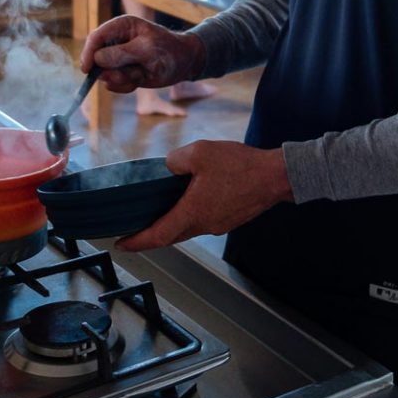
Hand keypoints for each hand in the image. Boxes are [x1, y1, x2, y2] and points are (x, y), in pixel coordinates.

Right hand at [80, 14, 204, 92]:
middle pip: (96, 59)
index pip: (96, 37)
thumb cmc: (168, 50)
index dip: (88, 53)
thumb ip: (122, 53)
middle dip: (112, 70)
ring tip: (142, 73)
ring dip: (123, 78)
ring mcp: (117, 58)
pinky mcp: (121, 72)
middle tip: (132, 73)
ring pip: (105, 75)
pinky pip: (114, 84)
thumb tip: (97, 59)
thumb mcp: (147, 49)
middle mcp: (115, 42)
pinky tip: (141, 79)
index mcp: (121, 27)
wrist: (183, 63)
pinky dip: (127, 86)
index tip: (87, 69)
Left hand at [115, 140, 292, 249]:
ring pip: (187, 229)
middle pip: (170, 236)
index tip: (121, 244)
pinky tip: (188, 201)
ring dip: (171, 224)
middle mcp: (204, 225)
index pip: (157, 236)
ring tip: (159, 213)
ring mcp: (218, 224)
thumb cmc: (241, 166)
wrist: (276, 176)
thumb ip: (176, 160)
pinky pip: (202, 222)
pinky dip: (189, 217)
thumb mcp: (200, 153)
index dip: (137, 242)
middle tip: (134, 231)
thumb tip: (169, 166)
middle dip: (150, 235)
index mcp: (192, 213)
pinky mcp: (229, 219)